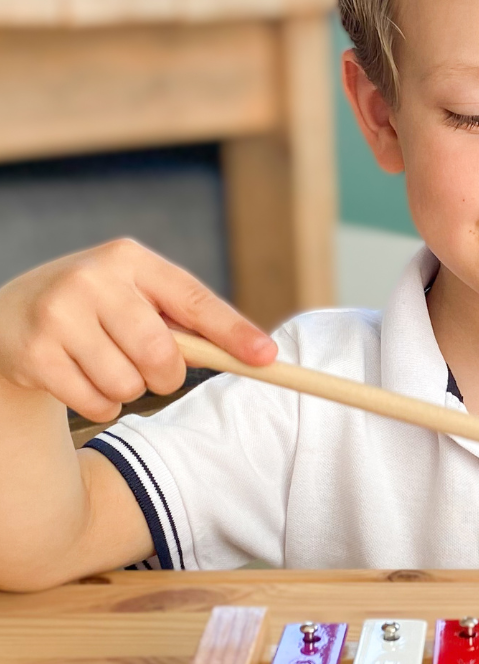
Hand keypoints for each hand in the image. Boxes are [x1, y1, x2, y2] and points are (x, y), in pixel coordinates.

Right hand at [0, 238, 276, 422]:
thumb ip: (187, 323)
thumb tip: (253, 354)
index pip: (195, 300)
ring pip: (130, 384)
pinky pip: (97, 403)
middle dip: (166, 374)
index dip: (233, 332)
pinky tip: (81, 380)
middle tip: (152, 370)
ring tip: (105, 366)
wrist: (7, 317)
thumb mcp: (136, 298)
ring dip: (129, 390)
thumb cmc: (95, 309)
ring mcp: (59, 315)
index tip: (267, 358)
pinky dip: (101, 404)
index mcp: (130, 259)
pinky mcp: (34, 353)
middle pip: (162, 353)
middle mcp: (93, 279)